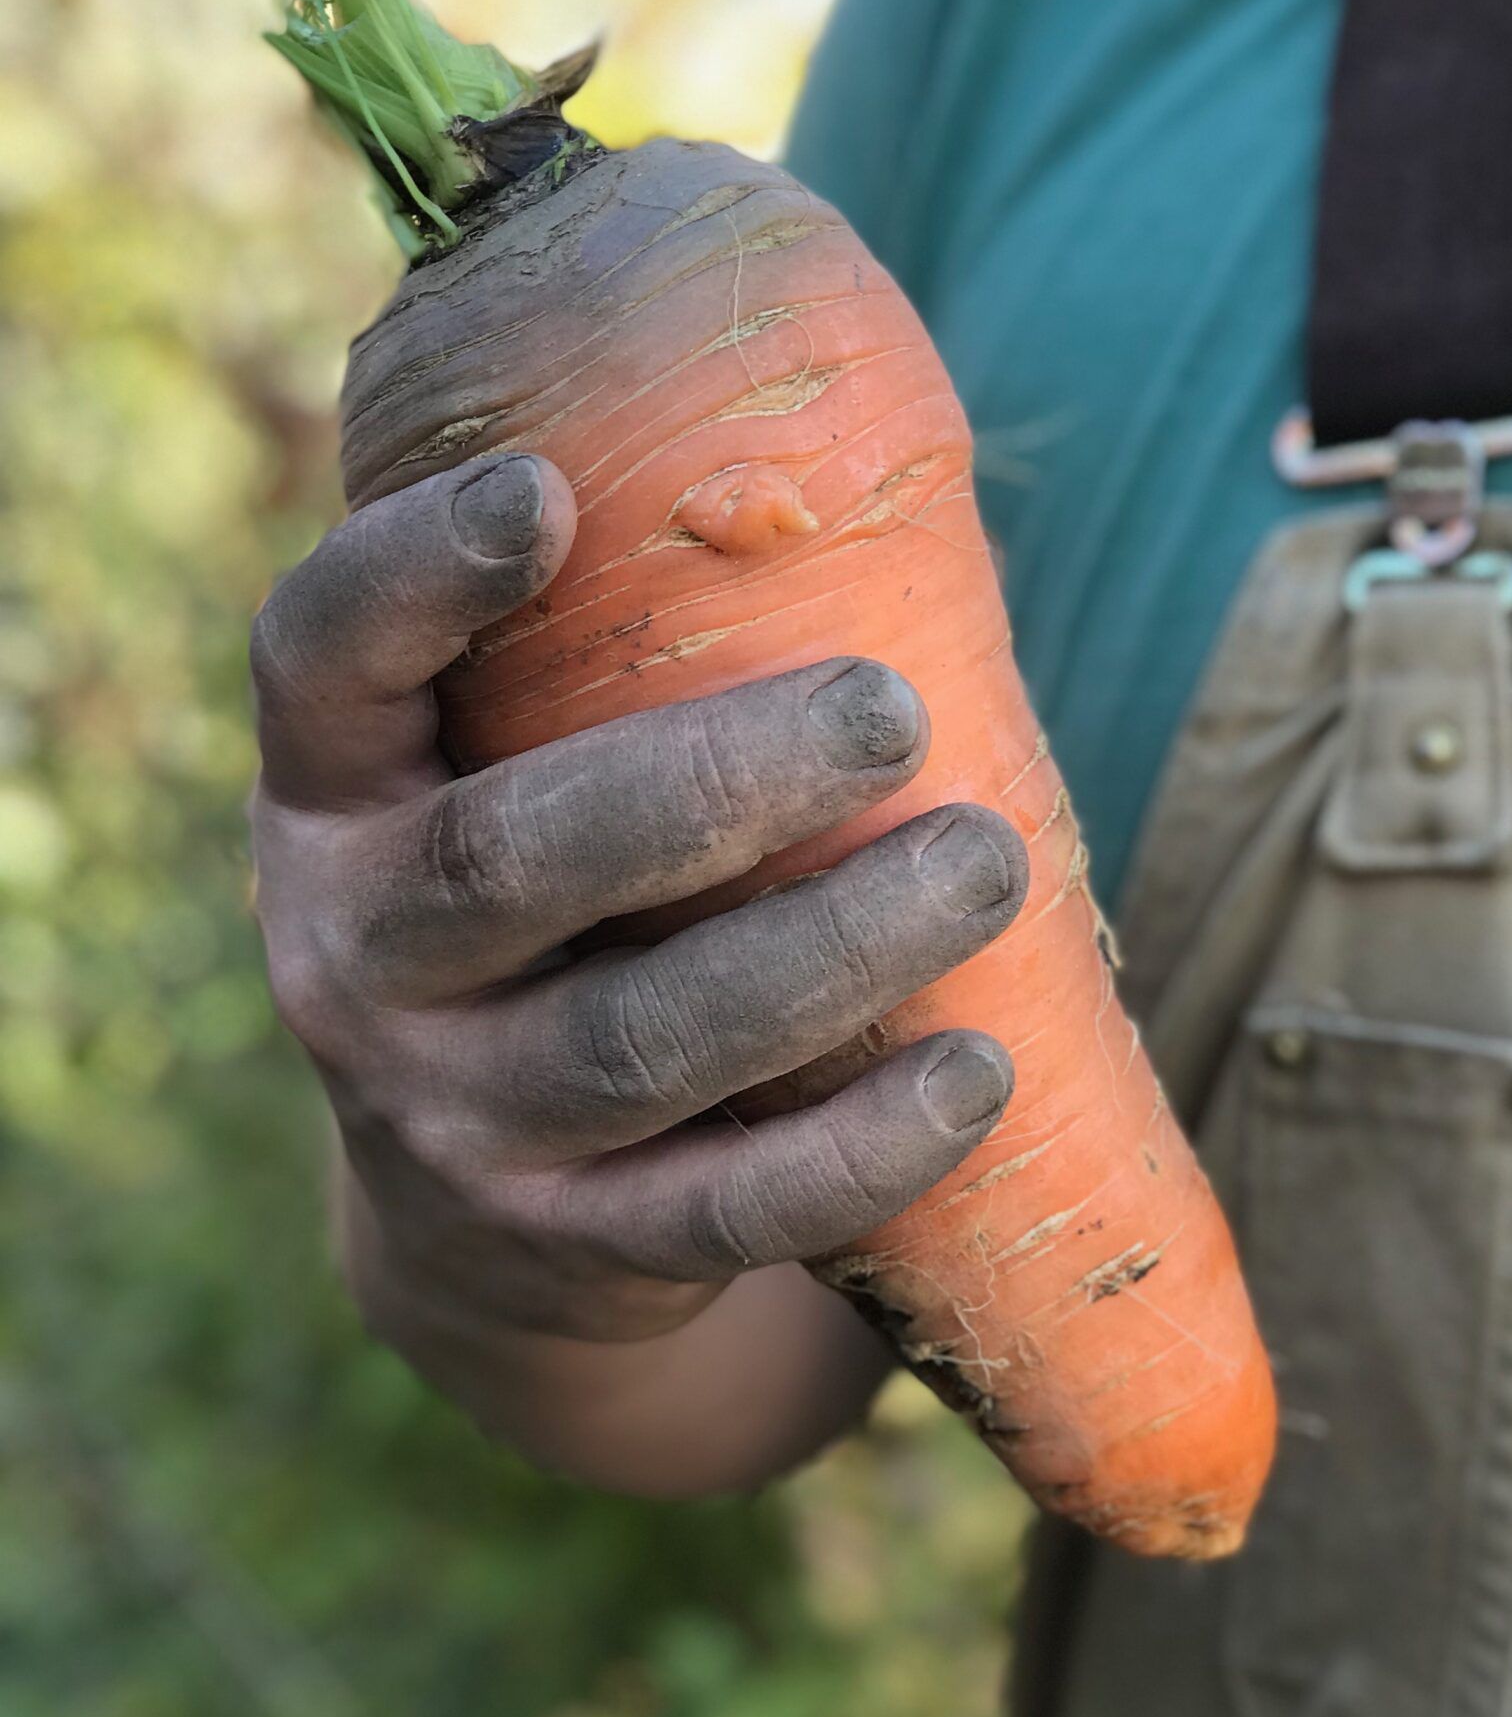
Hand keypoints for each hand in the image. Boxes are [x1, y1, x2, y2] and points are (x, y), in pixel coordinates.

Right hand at [250, 451, 1026, 1350]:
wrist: (481, 1220)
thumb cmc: (549, 908)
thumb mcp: (499, 778)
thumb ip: (598, 654)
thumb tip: (857, 469)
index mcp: (334, 798)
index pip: (319, 665)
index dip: (412, 576)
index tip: (544, 492)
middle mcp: (355, 959)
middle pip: (513, 862)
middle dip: (712, 783)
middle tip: (888, 709)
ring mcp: (450, 1120)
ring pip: (640, 1041)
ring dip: (828, 954)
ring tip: (987, 866)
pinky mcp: (567, 1248)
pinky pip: (719, 1210)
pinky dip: (856, 1150)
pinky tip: (978, 1073)